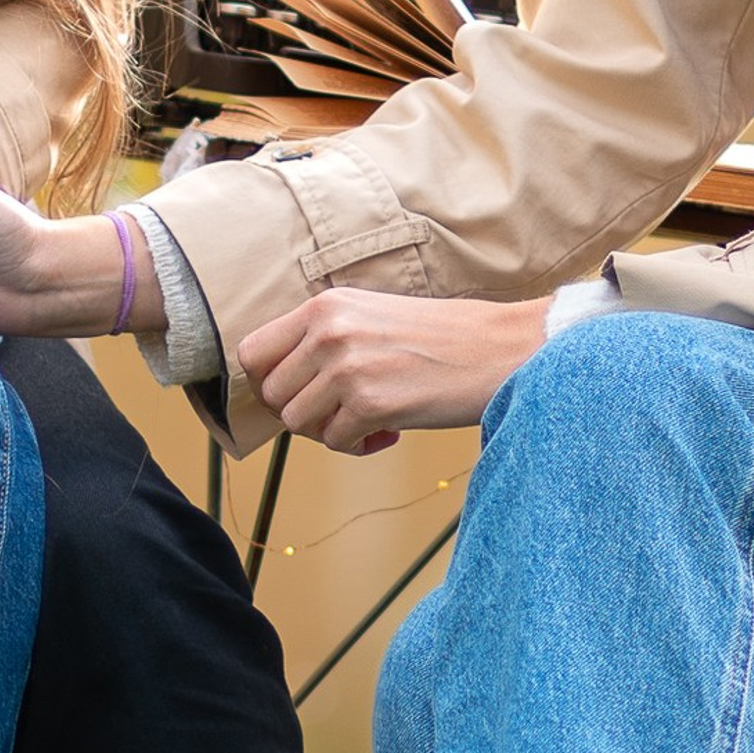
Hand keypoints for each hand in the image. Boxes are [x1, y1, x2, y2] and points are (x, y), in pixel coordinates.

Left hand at [235, 290, 549, 453]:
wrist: (501, 348)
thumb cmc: (443, 338)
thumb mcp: (371, 317)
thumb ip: (325, 340)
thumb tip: (280, 387)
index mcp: (326, 306)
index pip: (253, 353)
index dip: (267, 383)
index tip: (297, 395)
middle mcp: (329, 331)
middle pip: (273, 395)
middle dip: (301, 414)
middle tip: (340, 415)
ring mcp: (348, 367)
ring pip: (298, 423)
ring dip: (330, 432)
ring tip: (370, 422)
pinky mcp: (371, 403)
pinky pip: (336, 443)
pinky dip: (360, 446)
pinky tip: (392, 431)